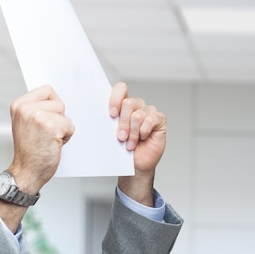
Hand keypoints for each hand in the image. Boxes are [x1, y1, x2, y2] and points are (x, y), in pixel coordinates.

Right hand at [8, 85, 74, 193]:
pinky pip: (70, 126)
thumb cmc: (29, 151)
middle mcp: (26, 108)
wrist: (26, 172)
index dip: (51, 107)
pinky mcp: (51, 127)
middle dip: (57, 118)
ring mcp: (38, 117)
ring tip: (48, 139)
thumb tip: (54, 98)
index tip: (43, 121)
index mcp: (18, 105)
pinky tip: (53, 145)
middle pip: (58, 101)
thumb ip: (35, 108)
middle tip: (44, 134)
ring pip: (64, 114)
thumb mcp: (25, 123)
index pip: (47, 90)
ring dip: (62, 128)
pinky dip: (66, 137)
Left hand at [109, 82, 166, 205]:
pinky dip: (143, 132)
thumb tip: (95, 116)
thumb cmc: (122, 150)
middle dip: (122, 123)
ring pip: (138, 115)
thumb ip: (107, 122)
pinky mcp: (159, 119)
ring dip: (132, 132)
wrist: (136, 164)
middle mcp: (136, 105)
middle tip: (120, 137)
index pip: (120, 89)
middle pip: (128, 103)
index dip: (115, 98)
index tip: (111, 114)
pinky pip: (150, 120)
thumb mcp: (110, 135)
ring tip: (130, 143)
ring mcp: (148, 111)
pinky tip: (142, 138)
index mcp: (122, 105)